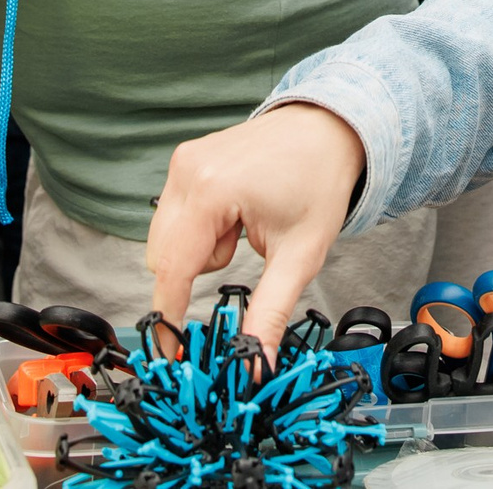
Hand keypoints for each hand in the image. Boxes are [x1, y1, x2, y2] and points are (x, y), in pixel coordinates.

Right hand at [148, 104, 363, 349]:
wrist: (329, 129)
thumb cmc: (319, 182)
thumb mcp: (300, 255)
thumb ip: (270, 313)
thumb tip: (256, 362)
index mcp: (211, 191)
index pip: (173, 269)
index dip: (169, 316)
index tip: (170, 353)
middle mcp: (188, 170)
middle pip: (164, 256)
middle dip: (200, 270)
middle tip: (246, 249)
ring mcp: (184, 160)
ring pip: (169, 238)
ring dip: (203, 249)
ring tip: (247, 226)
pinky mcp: (186, 159)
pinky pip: (177, 215)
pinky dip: (203, 227)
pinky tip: (237, 211)